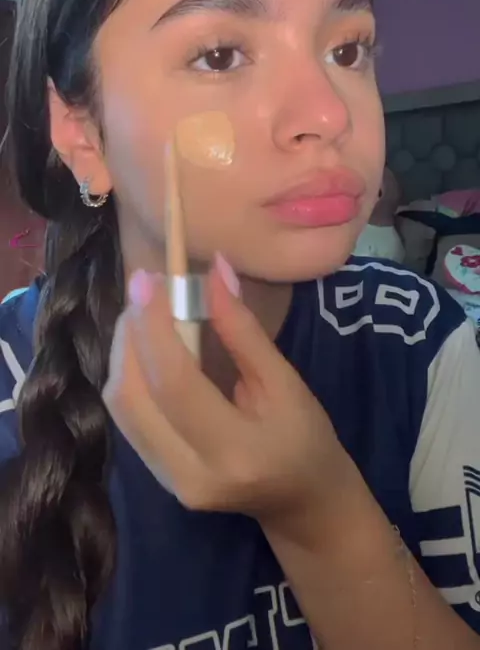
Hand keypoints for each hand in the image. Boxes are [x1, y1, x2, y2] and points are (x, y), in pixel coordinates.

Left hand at [103, 256, 345, 529]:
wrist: (303, 502)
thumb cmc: (306, 437)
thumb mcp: (286, 382)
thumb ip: (244, 332)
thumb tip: (215, 271)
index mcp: (235, 452)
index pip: (176, 383)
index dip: (156, 327)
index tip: (150, 280)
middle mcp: (190, 474)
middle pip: (134, 396)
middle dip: (132, 333)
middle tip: (146, 289)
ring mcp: (168, 482)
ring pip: (121, 406)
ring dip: (125, 351)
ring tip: (145, 311)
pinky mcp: (157, 478)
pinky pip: (128, 417)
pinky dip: (131, 373)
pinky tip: (147, 346)